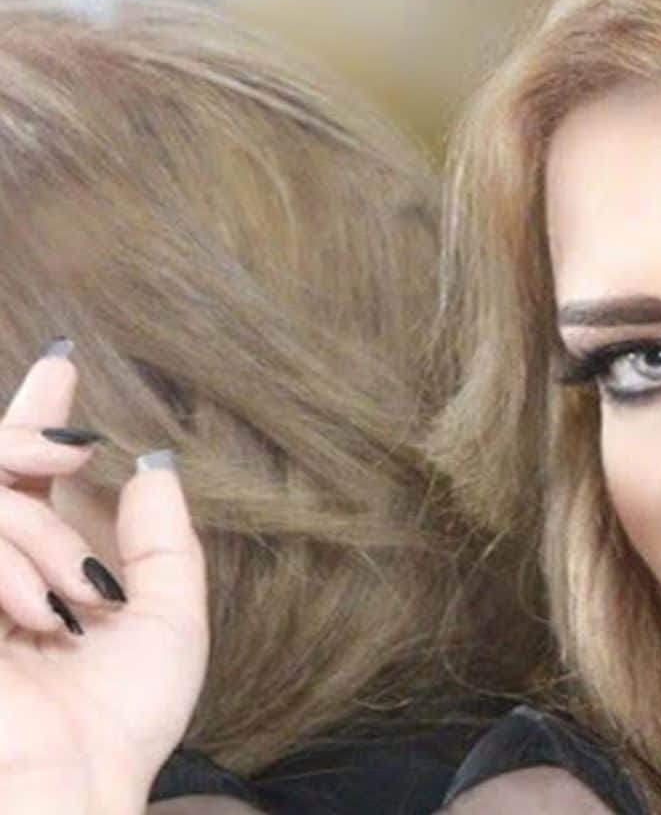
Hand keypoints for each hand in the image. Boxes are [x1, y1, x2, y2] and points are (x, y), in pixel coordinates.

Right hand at [0, 340, 207, 814]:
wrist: (69, 786)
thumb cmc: (118, 722)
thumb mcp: (168, 621)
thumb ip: (162, 542)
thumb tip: (154, 466)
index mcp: (39, 570)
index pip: (22, 473)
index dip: (37, 416)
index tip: (64, 363)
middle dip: (31, 441)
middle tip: (76, 449)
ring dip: (41, 537)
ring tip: (76, 601)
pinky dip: (8, 565)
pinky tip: (37, 615)